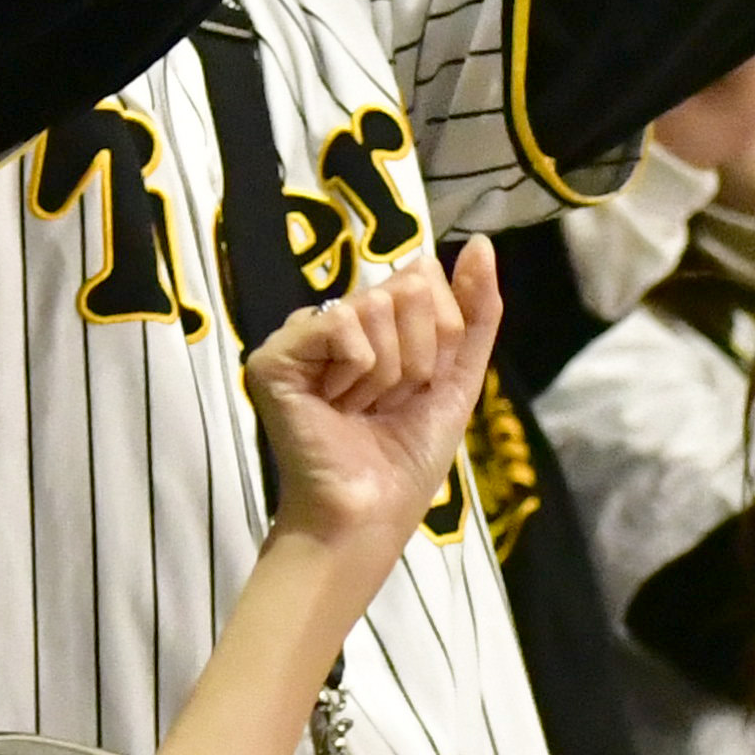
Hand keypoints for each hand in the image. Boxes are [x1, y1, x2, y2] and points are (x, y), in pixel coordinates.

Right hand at [246, 241, 504, 557]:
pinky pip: (342, 324)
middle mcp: (336, 321)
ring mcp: (301, 336)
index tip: (417, 389)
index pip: (424, 280)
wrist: (370, 511)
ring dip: (388, 373)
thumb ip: (476, 312)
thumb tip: (480, 243)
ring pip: (377, 306)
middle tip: (387, 404)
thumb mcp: (458, 377)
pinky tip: (334, 405)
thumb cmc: (407, 458)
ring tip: (361, 410)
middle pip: (406, 289)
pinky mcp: (274, 356)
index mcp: (376, 323)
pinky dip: (357, 372)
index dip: (440, 339)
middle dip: (417, 357)